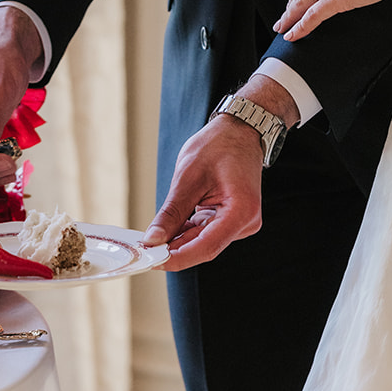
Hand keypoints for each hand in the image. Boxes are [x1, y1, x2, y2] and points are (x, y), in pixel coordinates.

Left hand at [144, 115, 263, 270]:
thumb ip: (172, 212)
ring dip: (178, 240)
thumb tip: (153, 239)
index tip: (152, 259)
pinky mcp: (233, 220)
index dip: (177, 257)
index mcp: (241, 210)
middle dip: (174, 249)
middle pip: (204, 247)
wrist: (239, 131)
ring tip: (154, 234)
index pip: (206, 247)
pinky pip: (207, 233)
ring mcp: (242, 222)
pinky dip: (187, 231)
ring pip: (203, 242)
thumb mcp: (188, 176)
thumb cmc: (219, 145)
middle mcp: (246, 221)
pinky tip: (171, 227)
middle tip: (145, 247)